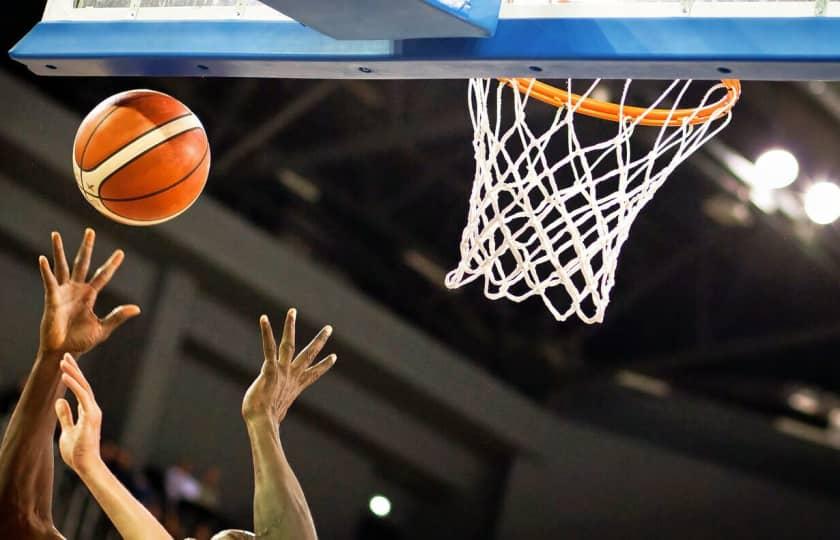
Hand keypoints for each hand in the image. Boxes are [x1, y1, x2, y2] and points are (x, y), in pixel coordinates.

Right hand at [39, 229, 140, 355]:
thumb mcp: (103, 328)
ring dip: (59, 250)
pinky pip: (49, 282)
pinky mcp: (52, 298)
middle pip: (82, 263)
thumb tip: (137, 308)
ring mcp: (63, 292)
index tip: (120, 252)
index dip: (111, 264)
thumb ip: (118, 316)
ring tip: (56, 234)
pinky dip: (45, 270)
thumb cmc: (80, 341)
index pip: (103, 275)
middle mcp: (76, 290)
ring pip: (61, 266)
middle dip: (86, 247)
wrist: (63, 352)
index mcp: (89, 295)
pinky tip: (43, 258)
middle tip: (90, 231)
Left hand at [55, 354, 102, 475]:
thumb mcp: (67, 430)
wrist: (86, 465)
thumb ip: (65, 415)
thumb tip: (58, 401)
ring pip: (83, 387)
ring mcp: (93, 411)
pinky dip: (74, 386)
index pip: (80, 390)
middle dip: (74, 370)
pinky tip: (65, 377)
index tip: (66, 365)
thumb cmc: (78, 452)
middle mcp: (92, 409)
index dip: (73, 377)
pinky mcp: (91, 416)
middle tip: (66, 356)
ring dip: (73, 373)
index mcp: (87, 412)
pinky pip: (82, 396)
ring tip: (64, 361)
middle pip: (83, 384)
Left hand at [242, 309, 335, 424]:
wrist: (262, 423)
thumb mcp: (274, 414)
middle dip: (319, 341)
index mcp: (295, 386)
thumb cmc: (264, 421)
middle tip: (329, 328)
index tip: (334, 357)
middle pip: (308, 354)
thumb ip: (276, 413)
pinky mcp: (270, 368)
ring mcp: (282, 370)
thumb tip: (273, 428)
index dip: (324, 365)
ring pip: (289, 344)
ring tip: (292, 311)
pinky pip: (268, 347)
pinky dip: (266, 332)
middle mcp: (291, 375)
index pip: (313, 374)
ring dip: (290, 326)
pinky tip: (264, 318)